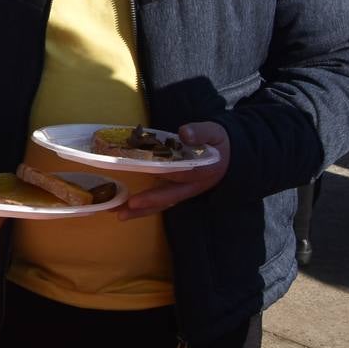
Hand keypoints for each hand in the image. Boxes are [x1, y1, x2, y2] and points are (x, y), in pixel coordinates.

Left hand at [114, 122, 230, 218]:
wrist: (228, 156)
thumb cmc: (218, 143)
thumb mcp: (214, 133)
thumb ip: (200, 132)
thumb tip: (185, 133)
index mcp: (203, 171)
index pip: (184, 173)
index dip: (169, 174)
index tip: (153, 175)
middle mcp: (193, 185)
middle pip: (170, 196)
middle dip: (149, 202)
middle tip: (128, 205)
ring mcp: (184, 190)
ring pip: (163, 203)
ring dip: (142, 210)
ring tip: (120, 214)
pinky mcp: (177, 191)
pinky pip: (161, 200)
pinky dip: (145, 205)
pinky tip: (126, 207)